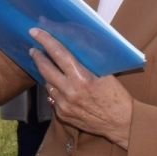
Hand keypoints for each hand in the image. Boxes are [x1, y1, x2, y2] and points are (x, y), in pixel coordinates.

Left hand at [29, 28, 135, 149]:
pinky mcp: (63, 114)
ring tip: (46, 66)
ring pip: (47, 84)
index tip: (35, 32)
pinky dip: (54, 90)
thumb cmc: (117, 96)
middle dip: (38, 57)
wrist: (122, 123)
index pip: (59, 54)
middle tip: (34, 50)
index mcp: (82, 78)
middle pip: (46, 69)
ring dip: (46, 74)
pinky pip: (52, 98)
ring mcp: (64, 104)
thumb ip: (87, 64)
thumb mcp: (105, 75)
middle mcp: (70, 91)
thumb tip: (72, 49)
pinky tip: (57, 85)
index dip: (46, 41)